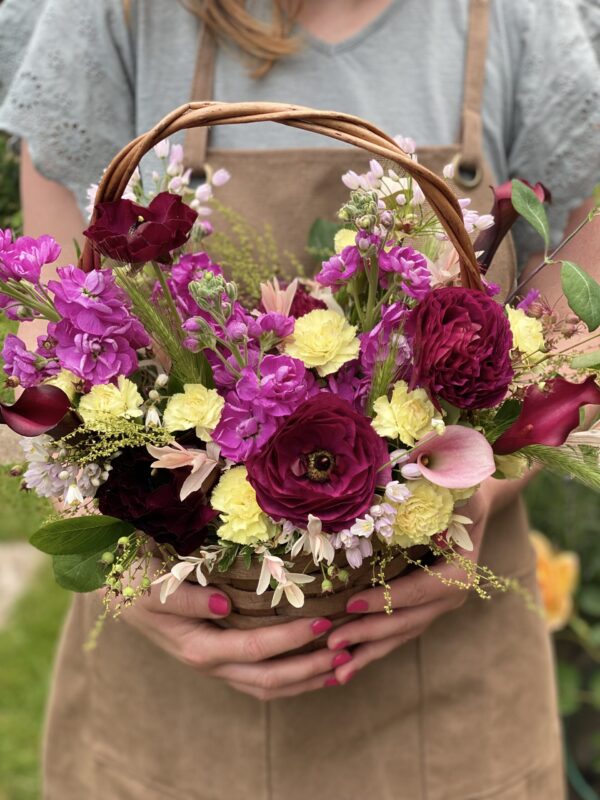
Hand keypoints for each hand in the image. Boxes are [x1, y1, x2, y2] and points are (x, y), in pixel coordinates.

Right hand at [119, 558, 351, 699]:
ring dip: (307, 679)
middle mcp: (210, 662)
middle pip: (268, 679)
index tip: (323, 622)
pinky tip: (314, 664)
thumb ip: (188, 598)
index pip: (254, 648)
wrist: (119, 587)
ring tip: (343, 665)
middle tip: (347, 651)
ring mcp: (217, 663)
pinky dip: (291, 675)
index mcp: (197, 646)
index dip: (290, 639)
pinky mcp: (221, 655)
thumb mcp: (155, 587)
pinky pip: (260, 675)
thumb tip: (225, 603)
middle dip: (310, 668)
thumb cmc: (135, 581)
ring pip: (267, 685)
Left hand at [326, 491, 490, 683]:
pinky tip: (348, 663)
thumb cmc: (457, 491)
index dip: (386, 600)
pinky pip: (397, 632)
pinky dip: (373, 647)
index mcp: (458, 573)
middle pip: (407, 621)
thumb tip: (404, 481)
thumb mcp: (450, 487)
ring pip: (401, 634)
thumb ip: (433, 491)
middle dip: (368, 634)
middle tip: (331, 643)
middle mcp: (451, 596)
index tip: (350, 604)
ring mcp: (437, 607)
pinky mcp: (422, 609)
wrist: (470, 505)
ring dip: (368, 652)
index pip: (418, 591)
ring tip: (336, 672)